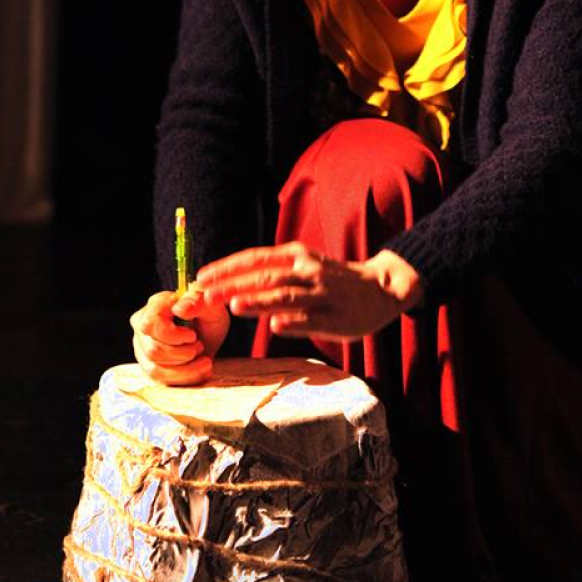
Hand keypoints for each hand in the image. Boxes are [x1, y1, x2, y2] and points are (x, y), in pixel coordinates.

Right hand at [130, 286, 229, 385]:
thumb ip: (198, 303)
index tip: (193, 336)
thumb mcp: (211, 307)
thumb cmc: (208, 316)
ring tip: (203, 358)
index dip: (172, 335)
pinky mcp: (148, 366)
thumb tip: (180, 308)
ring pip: (155, 368)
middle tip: (200, 346)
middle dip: (182, 354)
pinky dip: (184, 377)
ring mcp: (142, 347)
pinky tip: (200, 370)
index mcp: (155, 305)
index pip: (150, 324)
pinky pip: (160, 379)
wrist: (209, 333)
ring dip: (185, 368)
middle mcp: (142, 326)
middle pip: (153, 350)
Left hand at [196, 242, 423, 340]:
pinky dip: (294, 321)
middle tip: (204, 295)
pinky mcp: (336, 317)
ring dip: (259, 301)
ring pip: (286, 295)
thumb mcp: (303, 265)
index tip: (201, 277)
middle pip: (265, 277)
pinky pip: (312, 319)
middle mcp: (307, 270)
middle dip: (232, 285)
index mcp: (296, 255)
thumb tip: (231, 283)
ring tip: (234, 306)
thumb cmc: (331, 280)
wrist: (380, 288)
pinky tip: (276, 325)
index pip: (255, 258)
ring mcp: (322, 293)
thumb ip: (273, 272)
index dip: (228, 267)